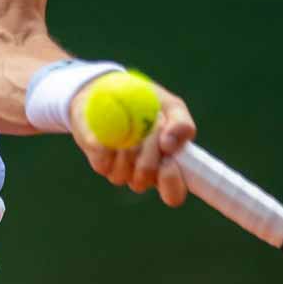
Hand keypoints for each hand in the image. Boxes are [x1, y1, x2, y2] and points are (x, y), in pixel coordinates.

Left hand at [71, 76, 197, 206]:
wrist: (109, 90)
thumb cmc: (148, 101)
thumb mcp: (171, 107)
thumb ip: (181, 124)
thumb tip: (169, 145)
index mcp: (170, 166)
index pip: (173, 193)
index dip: (171, 181)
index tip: (168, 160)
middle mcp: (146, 175)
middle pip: (147, 176)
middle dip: (149, 147)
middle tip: (152, 122)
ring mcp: (123, 172)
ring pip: (124, 171)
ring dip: (127, 142)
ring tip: (130, 120)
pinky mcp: (101, 164)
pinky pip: (103, 162)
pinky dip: (106, 142)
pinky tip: (110, 128)